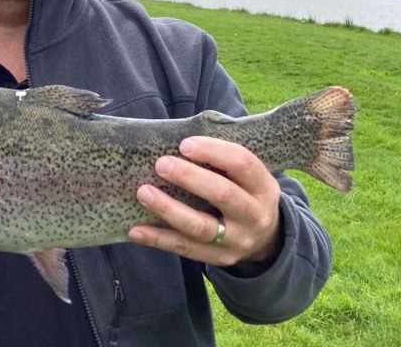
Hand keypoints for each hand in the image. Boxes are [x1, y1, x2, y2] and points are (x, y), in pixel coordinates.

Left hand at [128, 137, 281, 268]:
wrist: (265, 239)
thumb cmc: (244, 193)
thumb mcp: (247, 177)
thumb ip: (221, 161)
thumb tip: (175, 142)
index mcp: (263, 187)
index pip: (242, 163)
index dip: (213, 151)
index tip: (184, 144)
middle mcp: (254, 215)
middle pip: (223, 194)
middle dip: (190, 178)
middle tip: (161, 164)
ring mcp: (237, 241)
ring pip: (201, 227)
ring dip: (168, 209)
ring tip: (143, 193)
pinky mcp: (219, 259)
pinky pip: (185, 249)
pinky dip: (158, 239)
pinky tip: (135, 230)